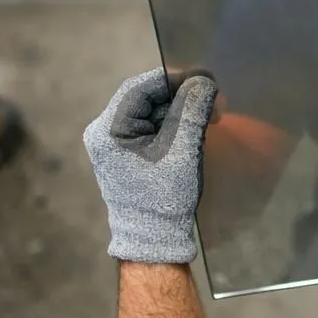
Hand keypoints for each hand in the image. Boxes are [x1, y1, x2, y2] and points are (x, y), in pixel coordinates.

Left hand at [84, 69, 216, 262]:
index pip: (140, 88)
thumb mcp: (182, 151)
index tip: (204, 77)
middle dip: (181, 95)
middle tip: (213, 98)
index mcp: (108, 131)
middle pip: (145, 98)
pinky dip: (174, 124)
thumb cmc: (164, 199)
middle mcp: (104, 133)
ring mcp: (113, 144)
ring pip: (150, 111)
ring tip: (210, 115)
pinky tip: (195, 127)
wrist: (154, 240)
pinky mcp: (125, 154)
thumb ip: (191, 111)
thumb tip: (204, 81)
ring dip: (180, 109)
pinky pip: (151, 127)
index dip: (173, 77)